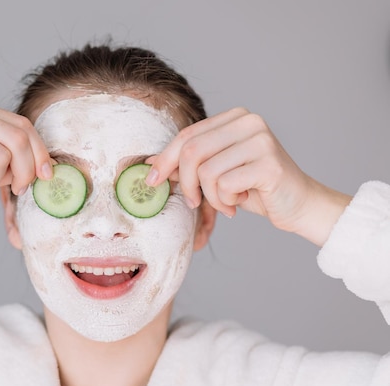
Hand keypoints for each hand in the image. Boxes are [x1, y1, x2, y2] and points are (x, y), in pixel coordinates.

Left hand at [146, 107, 350, 245]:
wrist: (298, 205)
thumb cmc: (253, 188)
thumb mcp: (216, 172)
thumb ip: (189, 164)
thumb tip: (151, 164)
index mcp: (235, 117)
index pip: (187, 135)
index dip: (165, 159)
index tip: (153, 181)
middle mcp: (249, 121)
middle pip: (192, 151)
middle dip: (185, 183)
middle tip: (193, 202)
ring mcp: (261, 140)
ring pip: (206, 171)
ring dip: (210, 197)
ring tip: (227, 202)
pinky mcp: (269, 163)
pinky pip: (225, 185)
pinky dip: (226, 202)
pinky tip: (241, 202)